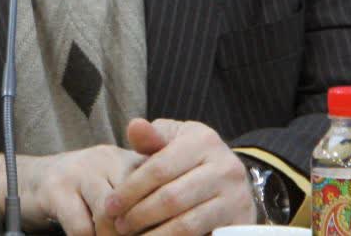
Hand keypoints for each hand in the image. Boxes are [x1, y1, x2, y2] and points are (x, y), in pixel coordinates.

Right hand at [0, 146, 144, 233]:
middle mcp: (106, 158)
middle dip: (134, 232)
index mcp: (126, 158)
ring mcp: (80, 171)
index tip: (158, 233)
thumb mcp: (112, 187)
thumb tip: (161, 227)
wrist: (30, 179)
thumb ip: (136, 201)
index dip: (157, 219)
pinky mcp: (56, 188)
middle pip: (134, 203)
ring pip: (108, 217)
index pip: (155, 187)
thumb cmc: (80, 190)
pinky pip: (81, 227)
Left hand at [104, 118, 255, 234]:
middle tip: (119, 225)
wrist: (230, 177)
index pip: (159, 168)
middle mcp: (225, 167)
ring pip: (187, 224)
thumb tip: (134, 126)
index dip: (130, 189)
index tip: (110, 205)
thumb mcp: (173, 140)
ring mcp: (235, 197)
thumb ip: (151, 137)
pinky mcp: (240, 222)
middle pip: (171, 199)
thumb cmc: (191, 157)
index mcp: (204, 141)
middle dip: (139, 215)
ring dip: (155, 235)